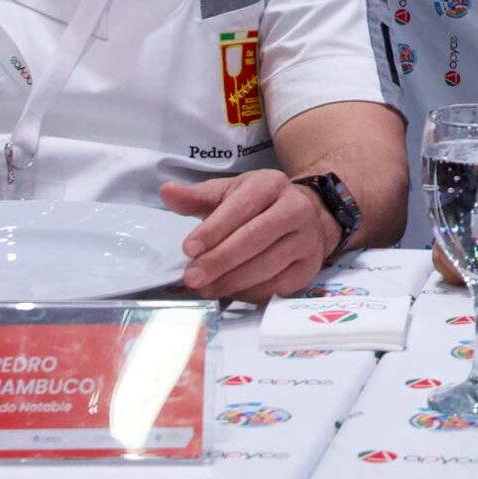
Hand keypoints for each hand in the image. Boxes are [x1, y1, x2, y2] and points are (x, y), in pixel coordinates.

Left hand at [161, 171, 338, 301]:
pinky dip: (251, 293)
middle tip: (192, 277)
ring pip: (268, 265)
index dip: (214, 230)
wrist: (309, 215)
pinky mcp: (310, 268)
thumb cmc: (260, 204)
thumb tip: (167, 192)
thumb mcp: (231, 192)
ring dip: (232, 281)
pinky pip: (278, 286)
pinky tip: (231, 292)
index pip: (241, 208)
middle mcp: (295, 210)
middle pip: (255, 238)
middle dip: (220, 260)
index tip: (188, 249)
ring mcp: (306, 240)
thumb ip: (198, 196)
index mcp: (271, 185)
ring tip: (206, 289)